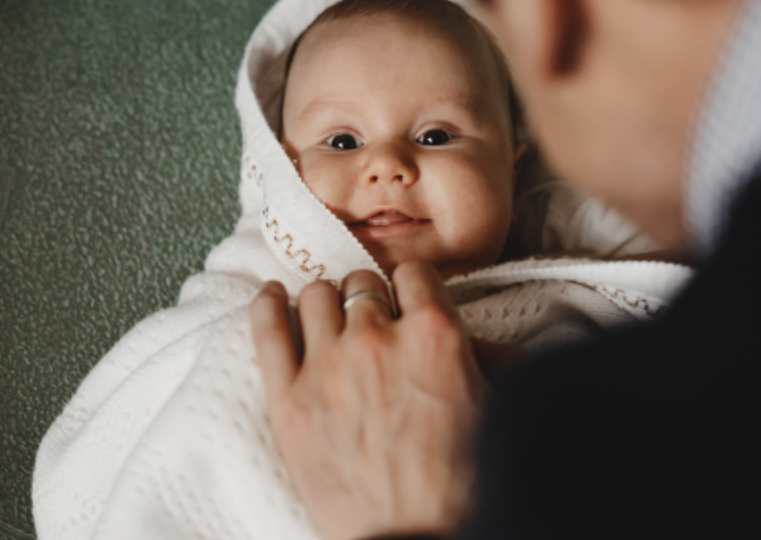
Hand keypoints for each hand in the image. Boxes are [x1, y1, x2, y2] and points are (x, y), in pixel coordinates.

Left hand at [250, 263, 487, 539]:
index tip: (407, 303)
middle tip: (372, 325)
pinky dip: (265, 305)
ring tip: (328, 322)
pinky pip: (265, 328)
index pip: (414, 274)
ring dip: (325, 305)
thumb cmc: (462, 486)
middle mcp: (376, 339)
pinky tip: (270, 298)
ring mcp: (326, 366)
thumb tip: (483, 343)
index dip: (411, 289)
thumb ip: (489, 360)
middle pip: (361, 283)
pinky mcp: (286, 399)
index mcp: (434, 334)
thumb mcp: (495, 409)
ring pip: (314, 296)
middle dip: (368, 301)